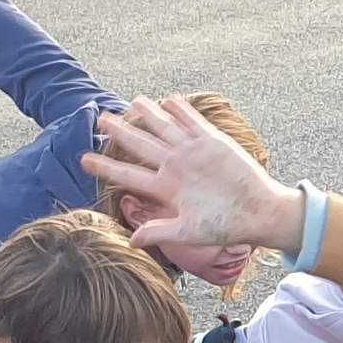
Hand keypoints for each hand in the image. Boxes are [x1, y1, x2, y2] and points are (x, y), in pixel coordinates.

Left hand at [86, 96, 297, 257]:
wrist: (258, 213)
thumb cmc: (226, 226)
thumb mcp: (189, 232)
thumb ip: (159, 232)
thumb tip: (131, 242)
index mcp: (167, 189)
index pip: (129, 175)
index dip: (107, 167)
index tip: (84, 160)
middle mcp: (176, 168)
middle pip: (142, 146)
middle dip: (120, 132)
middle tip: (100, 119)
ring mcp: (194, 153)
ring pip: (165, 129)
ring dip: (148, 114)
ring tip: (132, 101)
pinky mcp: (214, 143)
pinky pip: (194, 123)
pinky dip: (182, 111)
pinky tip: (169, 100)